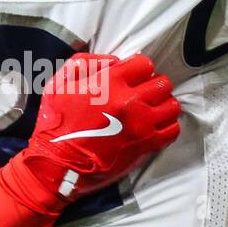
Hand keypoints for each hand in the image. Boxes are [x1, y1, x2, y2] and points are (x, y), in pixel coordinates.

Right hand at [1, 52, 180, 208]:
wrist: (57, 165)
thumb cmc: (55, 124)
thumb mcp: (59, 84)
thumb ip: (85, 64)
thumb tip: (114, 61)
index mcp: (109, 83)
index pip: (145, 64)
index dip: (139, 68)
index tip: (133, 76)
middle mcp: (130, 102)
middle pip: (163, 83)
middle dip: (153, 84)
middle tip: (142, 93)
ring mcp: (141, 125)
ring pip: (172, 106)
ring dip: (163, 104)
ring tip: (151, 109)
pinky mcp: (145, 146)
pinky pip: (172, 130)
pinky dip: (167, 126)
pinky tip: (154, 126)